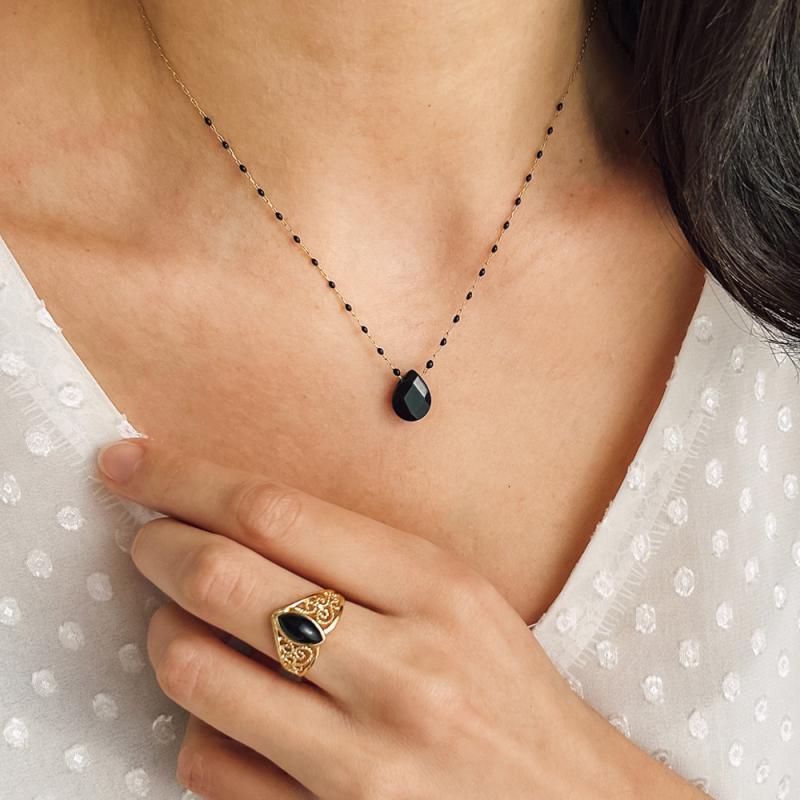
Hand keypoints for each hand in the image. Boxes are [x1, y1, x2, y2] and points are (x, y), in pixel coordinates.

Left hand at [97, 438, 703, 799]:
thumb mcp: (458, 597)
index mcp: (437, 588)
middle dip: (156, 547)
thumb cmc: (507, 692)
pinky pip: (206, 763)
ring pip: (194, 671)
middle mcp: (400, 669)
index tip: (132, 463)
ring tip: (183, 626)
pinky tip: (230, 714)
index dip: (184, 478)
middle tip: (146, 540)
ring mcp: (362, 759)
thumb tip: (235, 522)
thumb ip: (357, 557)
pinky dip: (197, 726)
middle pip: (222, 578)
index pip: (275, 511)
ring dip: (166, 636)